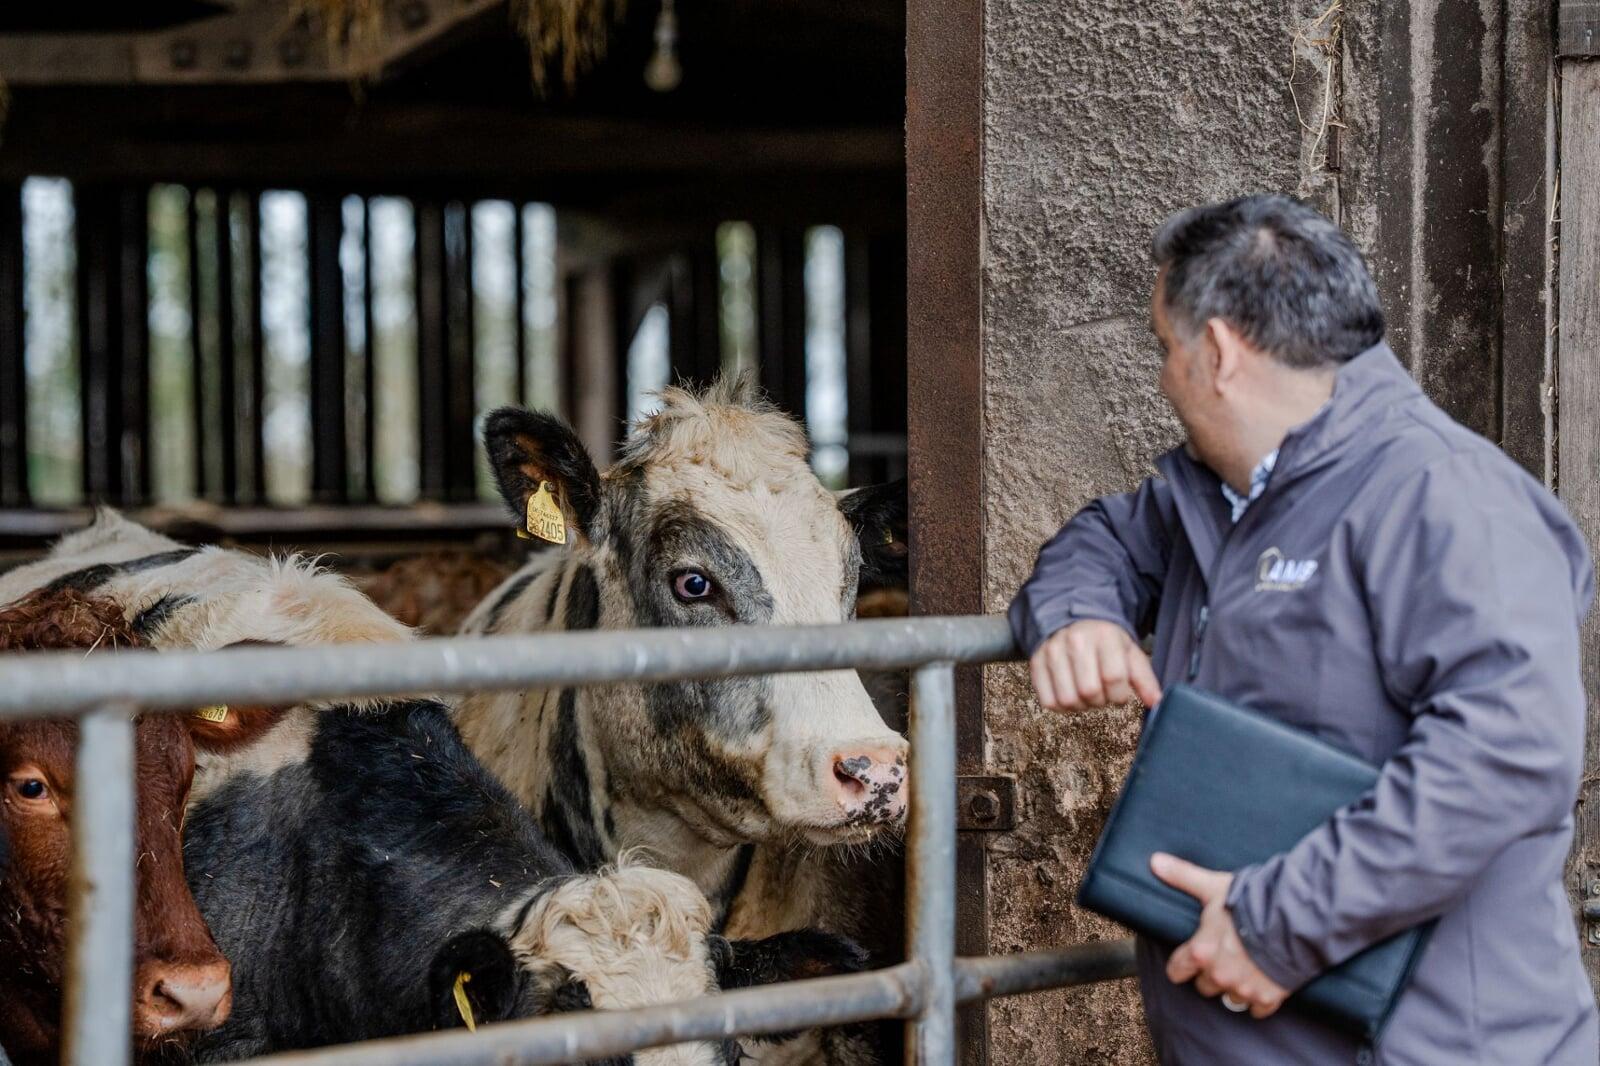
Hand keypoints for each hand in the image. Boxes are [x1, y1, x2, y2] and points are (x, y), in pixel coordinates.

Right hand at [1028, 620, 1161, 711]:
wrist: (1072, 621)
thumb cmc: (1105, 642)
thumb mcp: (1130, 653)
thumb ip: (1144, 679)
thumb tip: (1156, 703)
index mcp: (1104, 636)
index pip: (1113, 678)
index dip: (1120, 696)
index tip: (1119, 694)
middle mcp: (1075, 641)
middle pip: (1089, 691)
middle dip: (1100, 702)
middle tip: (1102, 694)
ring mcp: (1052, 651)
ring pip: (1068, 700)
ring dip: (1081, 706)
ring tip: (1086, 694)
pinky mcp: (1036, 663)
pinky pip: (1048, 701)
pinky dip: (1062, 706)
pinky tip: (1071, 694)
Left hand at [1151, 852, 1287, 1018]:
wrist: (1293, 921)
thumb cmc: (1250, 902)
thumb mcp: (1213, 887)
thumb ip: (1183, 877)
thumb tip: (1155, 862)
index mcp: (1201, 952)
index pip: (1177, 971)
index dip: (1180, 967)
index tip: (1185, 964)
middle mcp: (1219, 975)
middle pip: (1204, 986)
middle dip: (1211, 974)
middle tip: (1223, 958)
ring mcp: (1243, 988)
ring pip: (1230, 998)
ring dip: (1235, 986)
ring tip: (1244, 968)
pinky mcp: (1267, 997)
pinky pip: (1257, 1009)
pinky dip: (1259, 1000)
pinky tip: (1262, 986)